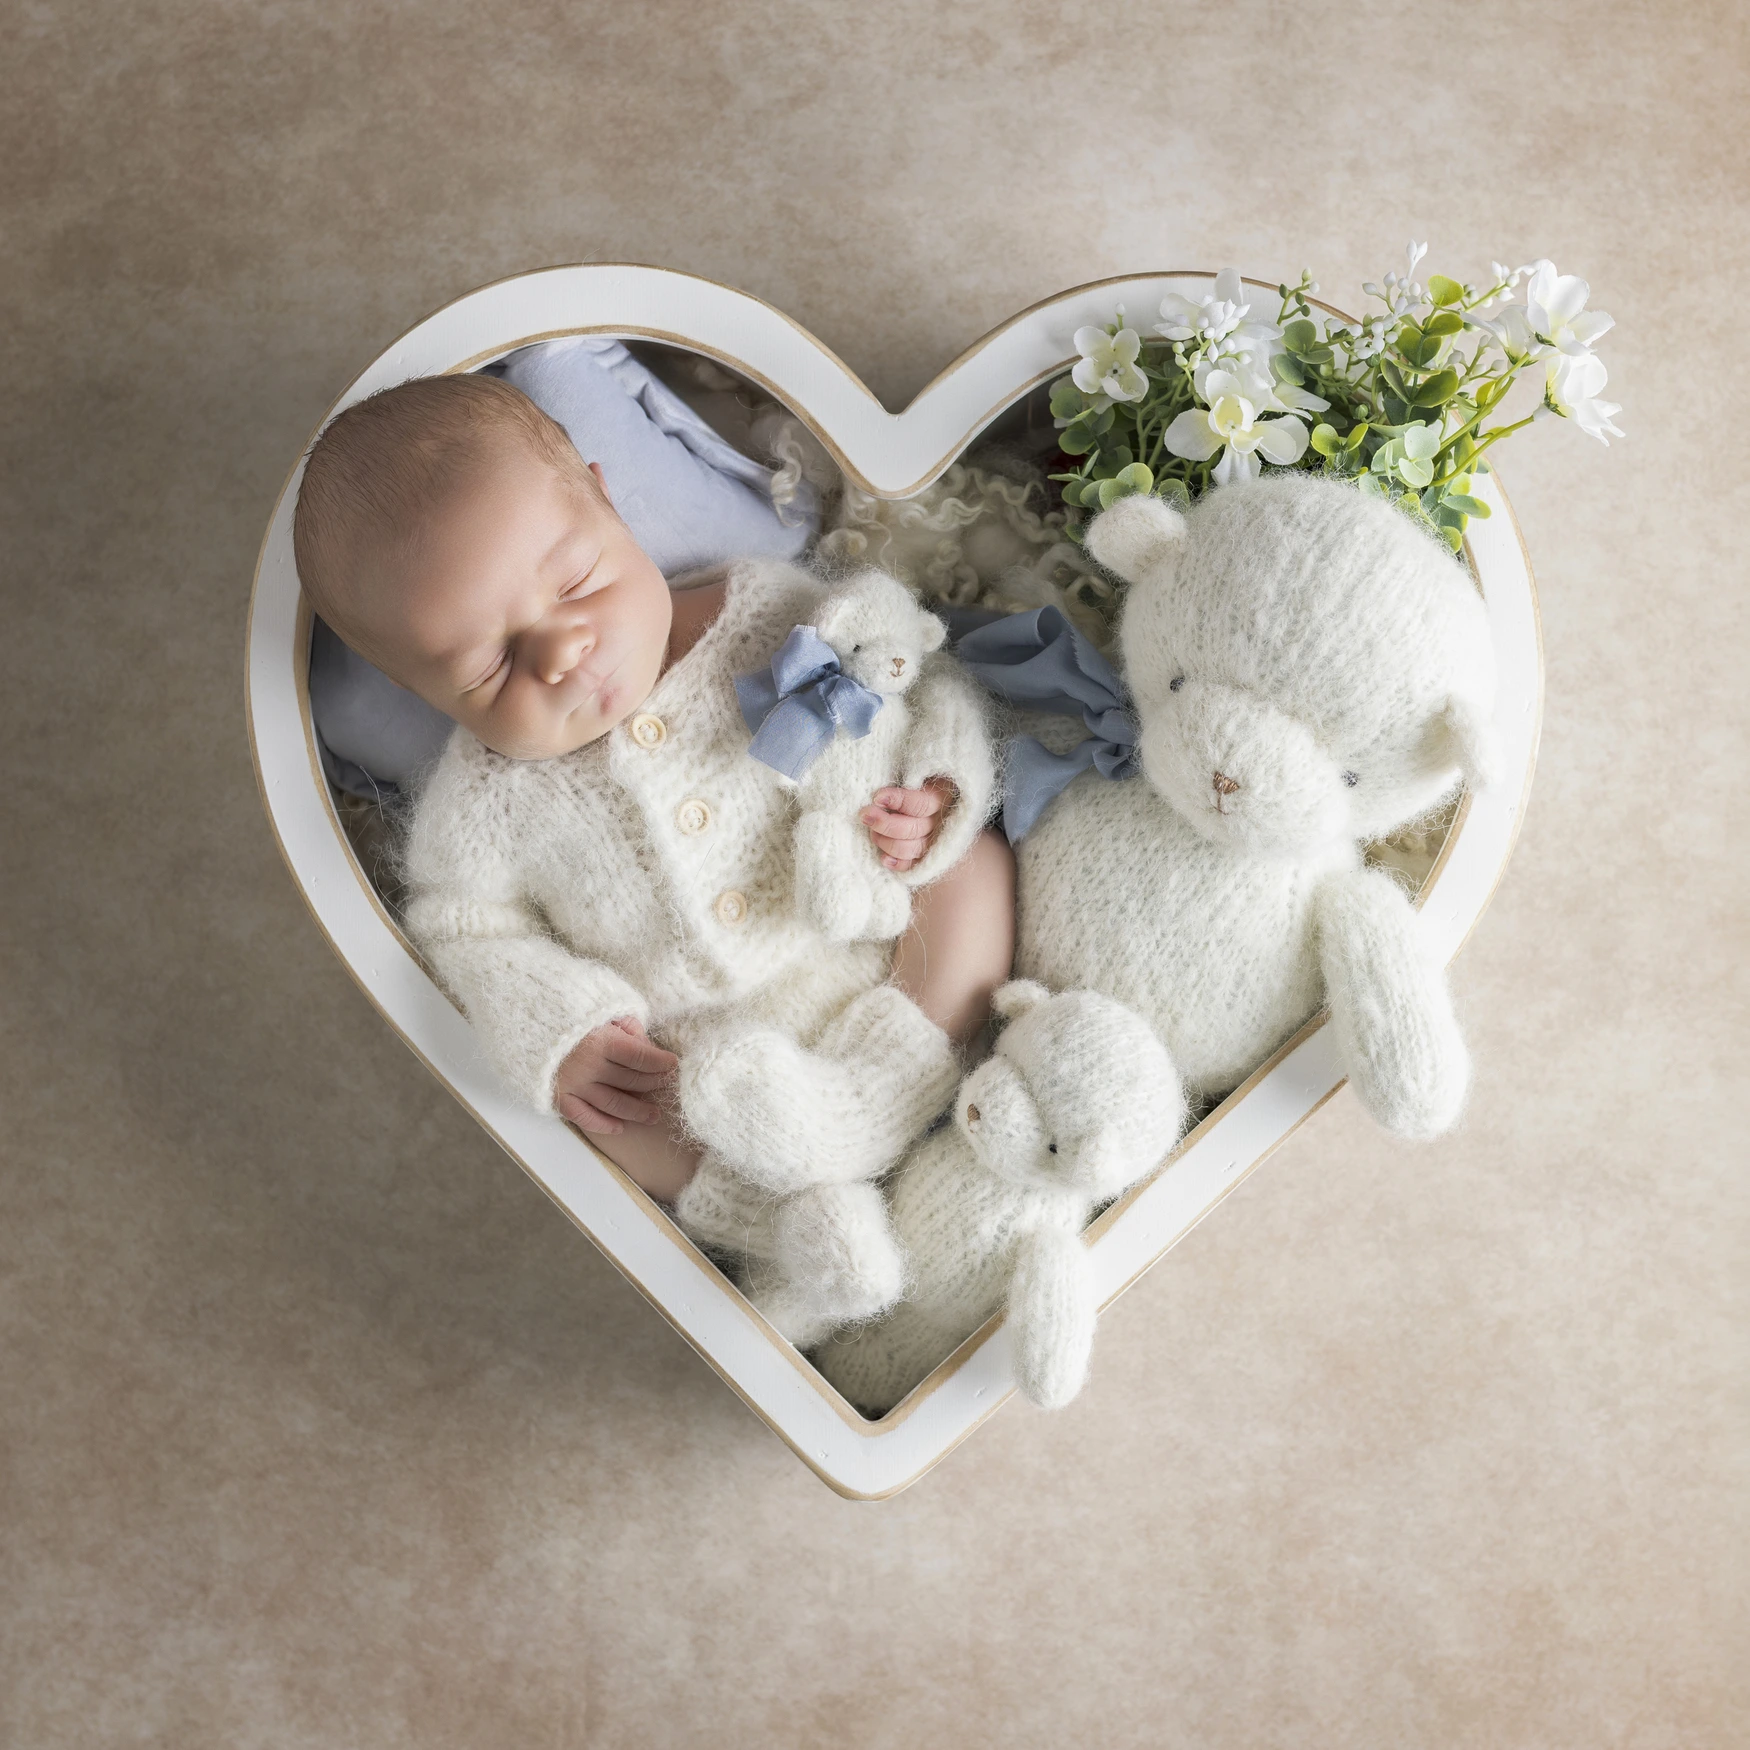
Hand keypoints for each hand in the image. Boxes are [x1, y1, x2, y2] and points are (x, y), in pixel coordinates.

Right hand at [554, 1016, 677, 1133]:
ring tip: (654, 1115)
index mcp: (601, 1041)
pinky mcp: (559, 1097)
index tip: (673, 1064)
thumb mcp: (602, 1010)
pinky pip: (585, 1117)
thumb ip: (626, 1026)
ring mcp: (574, 1085)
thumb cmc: (569, 1013)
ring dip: (637, 1111)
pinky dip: (604, 1125)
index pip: (641, 1057)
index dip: (661, 1062)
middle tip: (667, 1085)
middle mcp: (589, 1066)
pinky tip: (620, 1127)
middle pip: (631, 1080)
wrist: (526, 1020)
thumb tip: (646, 1046)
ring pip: (614, 1104)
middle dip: (654, 1083)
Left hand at [860, 777, 957, 872]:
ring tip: (871, 832)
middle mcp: (940, 821)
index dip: (899, 801)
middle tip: (865, 815)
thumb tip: (882, 789)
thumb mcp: (913, 769)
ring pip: (913, 848)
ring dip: (888, 842)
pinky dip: (898, 863)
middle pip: (915, 829)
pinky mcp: (925, 855)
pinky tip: (884, 858)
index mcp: (942, 797)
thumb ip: (906, 776)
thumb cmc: (911, 777)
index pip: (922, 804)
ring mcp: (934, 840)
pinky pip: (913, 865)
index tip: (877, 797)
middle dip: (886, 824)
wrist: (920, 789)